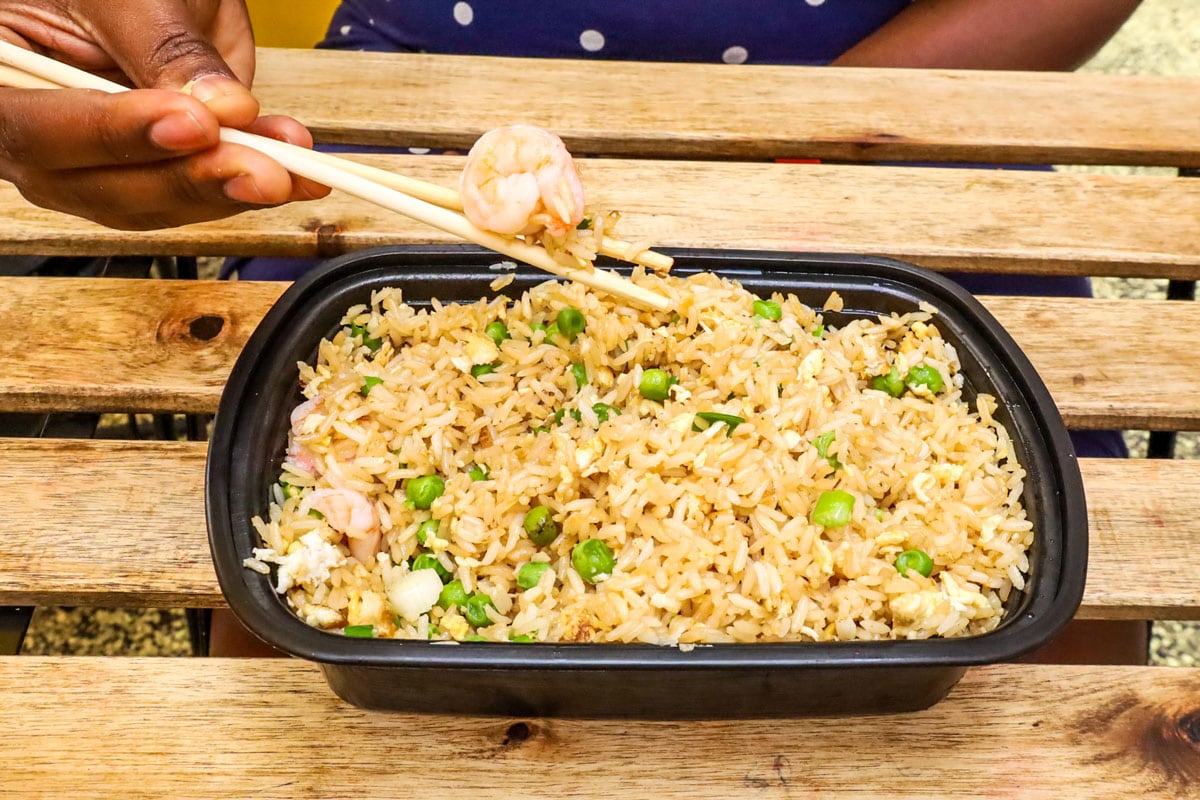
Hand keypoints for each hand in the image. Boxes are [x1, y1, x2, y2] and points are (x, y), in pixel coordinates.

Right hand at [0, 1, 328, 229]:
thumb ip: (166, 48)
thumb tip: (219, 106)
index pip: (34, 127)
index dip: (113, 135)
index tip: (192, 125)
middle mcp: (32, 125)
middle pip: (91, 184)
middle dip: (186, 177)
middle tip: (260, 166)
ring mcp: (87, 157)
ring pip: (146, 202)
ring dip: (226, 190)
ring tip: (289, 168)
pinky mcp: (144, 169)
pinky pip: (187, 192)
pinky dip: (243, 184)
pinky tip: (293, 172)